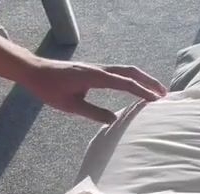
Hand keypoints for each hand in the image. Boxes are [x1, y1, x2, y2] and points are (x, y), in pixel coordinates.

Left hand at [22, 58, 166, 122]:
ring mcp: (97, 68)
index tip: (157, 100)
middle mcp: (99, 69)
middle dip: (149, 82)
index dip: (142, 91)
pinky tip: (136, 88)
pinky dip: (132, 79)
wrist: (34, 71)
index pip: (125, 83)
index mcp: (95, 77)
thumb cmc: (50, 88)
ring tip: (156, 91)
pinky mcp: (95, 71)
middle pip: (131, 71)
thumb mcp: (71, 105)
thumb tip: (114, 120)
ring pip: (126, 70)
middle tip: (165, 94)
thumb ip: (93, 112)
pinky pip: (119, 73)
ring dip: (143, 79)